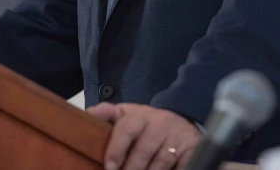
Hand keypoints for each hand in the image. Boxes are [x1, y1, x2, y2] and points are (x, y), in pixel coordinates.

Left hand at [87, 103, 202, 169]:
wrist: (181, 123)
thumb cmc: (146, 125)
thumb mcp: (127, 115)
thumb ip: (107, 114)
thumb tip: (86, 114)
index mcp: (139, 115)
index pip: (126, 128)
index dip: (117, 148)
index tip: (110, 166)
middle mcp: (159, 122)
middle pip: (142, 151)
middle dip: (131, 169)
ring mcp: (177, 135)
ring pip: (160, 162)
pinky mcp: (193, 147)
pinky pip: (181, 165)